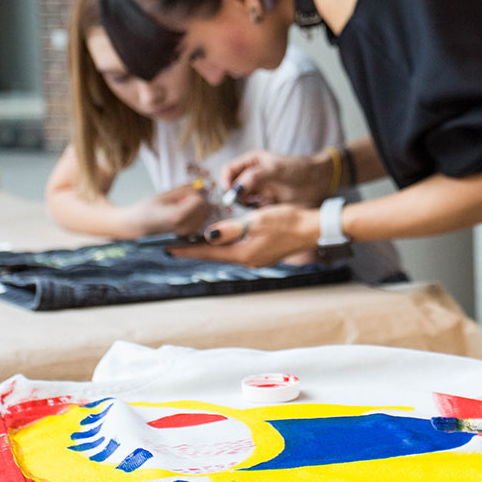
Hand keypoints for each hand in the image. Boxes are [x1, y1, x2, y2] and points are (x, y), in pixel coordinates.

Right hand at [124, 186, 212, 237]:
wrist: (135, 227)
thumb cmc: (146, 210)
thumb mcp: (163, 195)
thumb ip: (183, 190)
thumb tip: (198, 186)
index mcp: (178, 217)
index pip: (199, 201)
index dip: (192, 194)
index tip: (181, 194)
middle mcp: (184, 228)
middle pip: (203, 209)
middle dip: (195, 201)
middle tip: (179, 200)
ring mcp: (186, 235)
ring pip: (203, 215)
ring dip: (195, 208)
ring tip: (178, 207)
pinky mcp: (186, 237)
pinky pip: (198, 222)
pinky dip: (194, 215)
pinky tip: (180, 214)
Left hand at [172, 203, 316, 265]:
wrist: (312, 229)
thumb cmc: (286, 221)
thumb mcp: (255, 221)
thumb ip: (230, 229)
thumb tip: (208, 235)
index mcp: (243, 253)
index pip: (208, 251)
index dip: (188, 249)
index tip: (168, 249)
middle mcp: (247, 260)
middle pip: (215, 255)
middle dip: (195, 249)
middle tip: (175, 246)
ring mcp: (256, 259)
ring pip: (226, 253)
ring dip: (210, 248)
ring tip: (192, 242)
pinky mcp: (263, 254)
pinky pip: (238, 251)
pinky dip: (225, 246)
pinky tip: (221, 240)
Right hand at [221, 149, 328, 205]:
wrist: (319, 182)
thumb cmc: (299, 169)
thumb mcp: (276, 170)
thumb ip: (254, 177)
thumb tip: (234, 190)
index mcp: (252, 162)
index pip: (228, 170)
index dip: (225, 181)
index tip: (229, 194)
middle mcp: (252, 176)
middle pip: (232, 188)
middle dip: (234, 196)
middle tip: (242, 204)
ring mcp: (259, 191)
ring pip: (241, 201)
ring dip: (244, 206)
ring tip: (255, 208)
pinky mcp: (266, 204)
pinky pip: (253, 211)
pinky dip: (255, 213)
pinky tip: (264, 212)